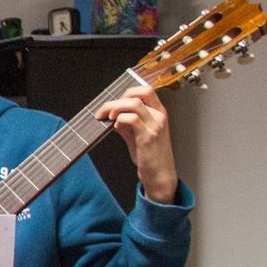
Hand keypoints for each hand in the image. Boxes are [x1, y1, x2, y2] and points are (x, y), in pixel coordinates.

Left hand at [98, 85, 177, 203]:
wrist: (159, 175)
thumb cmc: (149, 156)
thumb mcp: (137, 135)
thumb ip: (126, 124)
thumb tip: (113, 115)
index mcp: (158, 112)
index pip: (145, 90)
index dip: (126, 93)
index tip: (113, 104)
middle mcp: (159, 115)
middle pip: (140, 92)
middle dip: (118, 98)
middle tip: (106, 111)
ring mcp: (155, 125)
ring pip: (133, 104)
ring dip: (115, 108)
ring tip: (108, 118)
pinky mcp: (148, 136)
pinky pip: (131, 119)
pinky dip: (119, 120)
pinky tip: (116, 127)